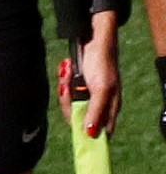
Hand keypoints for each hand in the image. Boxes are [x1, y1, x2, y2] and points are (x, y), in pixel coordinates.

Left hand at [60, 12, 122, 138]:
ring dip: (65, 87)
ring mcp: (87, 95)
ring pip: (68, 103)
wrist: (94, 40)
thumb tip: (90, 133)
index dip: (82, 128)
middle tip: (67, 86)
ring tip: (68, 71)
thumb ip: (96, 111)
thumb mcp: (101, 89)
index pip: (95, 131)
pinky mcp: (77, 86)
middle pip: (75, 117)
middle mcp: (98, 104)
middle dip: (67, 101)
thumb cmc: (102, 63)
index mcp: (109, 108)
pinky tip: (67, 68)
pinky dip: (63, 80)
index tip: (73, 117)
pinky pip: (65, 91)